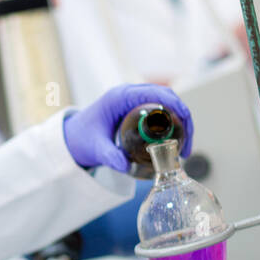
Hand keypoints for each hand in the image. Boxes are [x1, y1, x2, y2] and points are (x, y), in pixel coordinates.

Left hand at [62, 84, 193, 171]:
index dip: (177, 108)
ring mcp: (133, 99)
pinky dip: (171, 124)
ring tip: (183, 148)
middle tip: (186, 145)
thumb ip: (109, 156)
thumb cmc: (82, 138)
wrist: (72, 137)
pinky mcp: (135, 108)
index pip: (158, 93)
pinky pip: (160, 110)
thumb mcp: (95, 149)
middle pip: (167, 97)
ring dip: (180, 122)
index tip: (186, 130)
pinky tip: (174, 142)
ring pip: (166, 103)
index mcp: (121, 96)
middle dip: (183, 118)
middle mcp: (129, 93)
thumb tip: (125, 166)